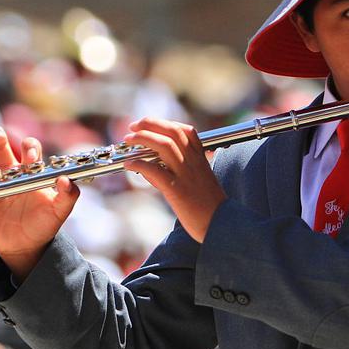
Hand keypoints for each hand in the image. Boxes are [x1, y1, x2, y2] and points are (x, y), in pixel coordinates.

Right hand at [0, 125, 78, 278]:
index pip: (29, 151)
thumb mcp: (59, 212)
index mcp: (31, 172)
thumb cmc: (44, 224)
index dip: (29, 149)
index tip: (30, 156)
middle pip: (1, 149)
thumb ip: (68, 196)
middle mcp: (11, 173)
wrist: (26, 245)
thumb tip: (66, 180)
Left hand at [122, 118, 225, 242]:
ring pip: (163, 145)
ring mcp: (186, 174)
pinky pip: (155, 170)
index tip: (149, 124)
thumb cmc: (209, 207)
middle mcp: (194, 162)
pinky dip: (139, 164)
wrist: (220, 224)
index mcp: (200, 159)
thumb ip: (181, 171)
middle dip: (150, 124)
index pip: (185, 130)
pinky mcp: (177, 190)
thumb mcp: (200, 181)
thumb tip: (154, 168)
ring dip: (142, 138)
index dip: (165, 123)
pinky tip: (130, 164)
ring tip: (128, 139)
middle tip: (134, 126)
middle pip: (172, 132)